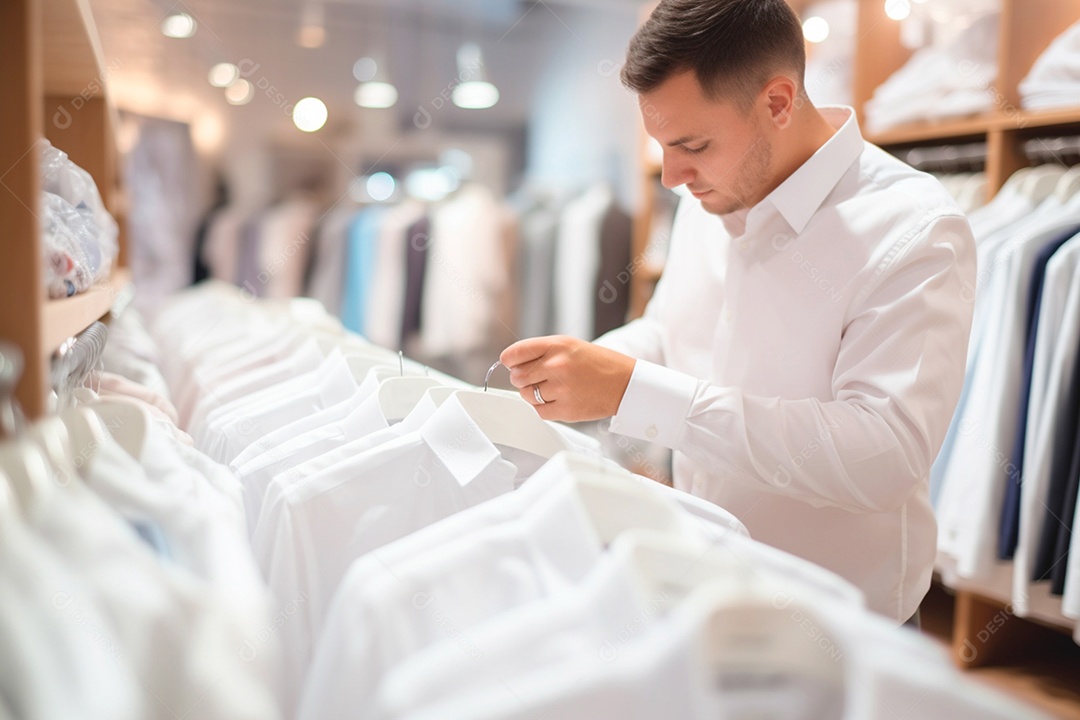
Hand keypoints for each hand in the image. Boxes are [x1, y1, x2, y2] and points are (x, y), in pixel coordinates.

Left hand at [499, 335, 635, 421]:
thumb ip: (541, 352)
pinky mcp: (566, 409)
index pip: (514, 354)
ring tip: (553, 389)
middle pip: (517, 377)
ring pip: (527, 395)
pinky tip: (559, 399)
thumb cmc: (598, 363)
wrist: (625, 383)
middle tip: (538, 378)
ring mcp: (561, 388)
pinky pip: (539, 412)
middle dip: (523, 379)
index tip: (511, 364)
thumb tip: (511, 364)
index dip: (509, 360)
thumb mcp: (569, 345)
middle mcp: (557, 365)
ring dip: (534, 394)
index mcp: (556, 346)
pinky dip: (545, 408)